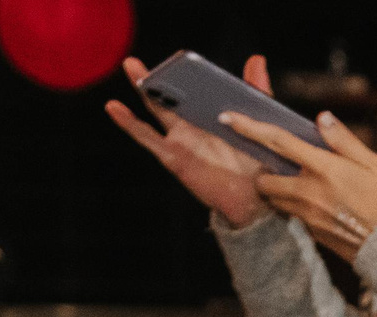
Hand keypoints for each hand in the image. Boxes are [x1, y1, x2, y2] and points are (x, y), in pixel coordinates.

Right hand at [104, 53, 277, 227]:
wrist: (258, 199)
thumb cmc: (258, 162)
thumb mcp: (261, 122)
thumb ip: (256, 91)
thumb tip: (255, 59)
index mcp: (212, 114)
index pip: (194, 87)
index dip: (185, 72)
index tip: (180, 58)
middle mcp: (194, 125)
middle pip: (171, 95)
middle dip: (157, 76)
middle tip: (139, 57)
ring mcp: (181, 140)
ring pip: (157, 110)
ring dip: (143, 88)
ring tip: (130, 66)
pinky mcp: (174, 157)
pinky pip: (147, 139)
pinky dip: (129, 123)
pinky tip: (114, 107)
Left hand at [220, 105, 376, 262]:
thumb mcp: (375, 163)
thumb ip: (344, 140)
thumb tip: (321, 118)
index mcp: (325, 169)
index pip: (278, 141)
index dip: (250, 128)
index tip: (228, 118)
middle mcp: (309, 192)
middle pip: (265, 177)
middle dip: (264, 169)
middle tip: (276, 162)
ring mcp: (308, 215)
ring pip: (275, 198)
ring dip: (277, 188)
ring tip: (300, 182)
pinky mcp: (312, 232)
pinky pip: (292, 214)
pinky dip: (294, 204)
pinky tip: (318, 202)